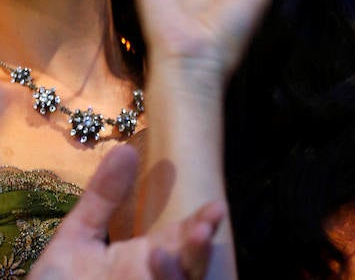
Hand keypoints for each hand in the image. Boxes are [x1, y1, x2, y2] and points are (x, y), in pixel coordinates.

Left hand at [27, 144, 224, 279]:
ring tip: (199, 235)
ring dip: (196, 259)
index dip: (202, 223)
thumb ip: (102, 198)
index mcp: (145, 258)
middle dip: (205, 243)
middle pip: (193, 263)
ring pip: (186, 279)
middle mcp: (155, 276)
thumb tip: (125, 149)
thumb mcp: (76, 238)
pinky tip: (159, 258)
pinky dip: (169, 277)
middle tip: (213, 218)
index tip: (217, 205)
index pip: (183, 239)